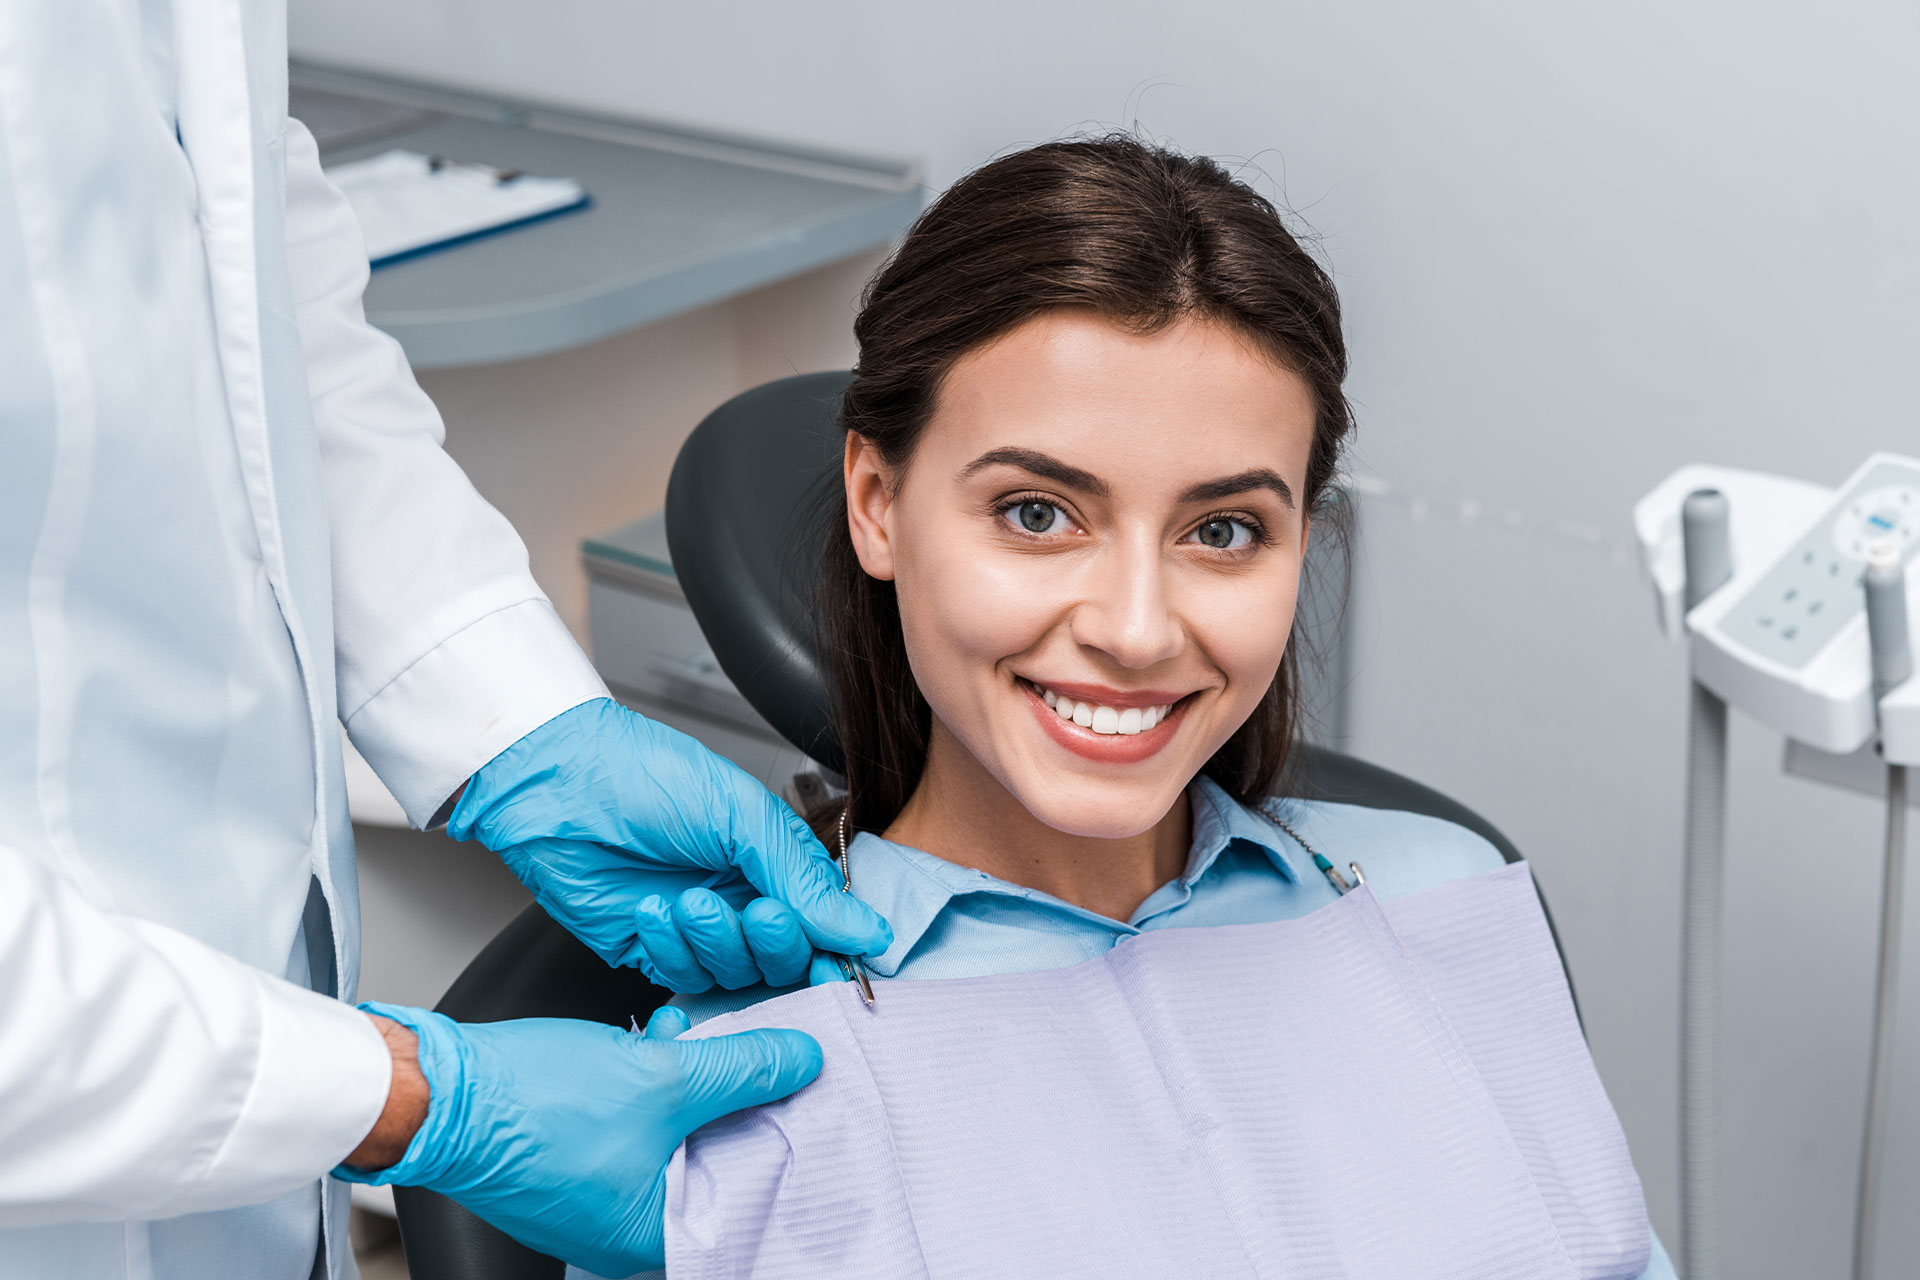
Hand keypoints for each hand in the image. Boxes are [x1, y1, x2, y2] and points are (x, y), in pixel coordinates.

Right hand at [337, 1001, 820, 1275]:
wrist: (434, 1086)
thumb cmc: (530, 1105)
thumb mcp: (663, 1076)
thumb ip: (744, 1069)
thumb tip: (803, 1058)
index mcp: (653, 1236)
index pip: (751, 1201)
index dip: (789, 1144)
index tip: (817, 1098)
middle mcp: (625, 1229)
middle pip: (720, 1165)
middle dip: (745, 1106)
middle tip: (777, 1060)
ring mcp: (598, 1194)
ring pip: (680, 1137)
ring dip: (701, 1086)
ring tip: (717, 1040)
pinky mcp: (577, 1156)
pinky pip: (643, 1124)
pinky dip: (662, 1085)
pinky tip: (671, 1041)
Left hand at [450, 698, 889, 989]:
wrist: (557, 784)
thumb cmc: (647, 777)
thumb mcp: (741, 815)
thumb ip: (804, 878)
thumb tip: (866, 931)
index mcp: (773, 859)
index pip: (823, 921)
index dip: (832, 946)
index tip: (838, 962)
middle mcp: (742, 895)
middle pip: (785, 957)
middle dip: (775, 943)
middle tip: (758, 913)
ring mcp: (697, 927)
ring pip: (735, 973)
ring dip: (719, 943)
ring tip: (691, 900)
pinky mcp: (651, 950)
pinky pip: (683, 977)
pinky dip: (674, 952)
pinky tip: (654, 912)